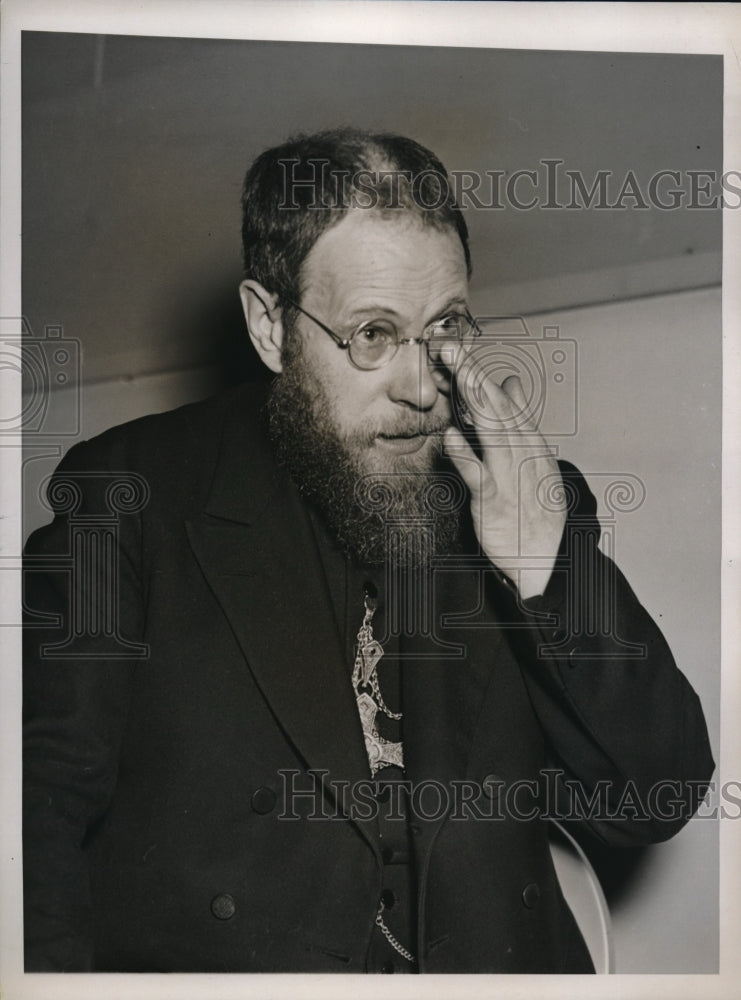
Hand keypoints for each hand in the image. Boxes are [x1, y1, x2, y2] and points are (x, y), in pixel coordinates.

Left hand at [441, 341, 565, 599]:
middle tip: (447, 347)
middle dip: (471, 375)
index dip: (477, 373)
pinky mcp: (495, 500)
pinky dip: (465, 455)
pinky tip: (449, 437)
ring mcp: (509, 474)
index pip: (501, 400)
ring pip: (490, 432)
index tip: (454, 349)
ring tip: (453, 375)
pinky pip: (478, 475)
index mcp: (528, 439)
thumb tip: (510, 382)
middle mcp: (522, 451)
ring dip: (471, 402)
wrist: (547, 555)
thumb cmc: (533, 504)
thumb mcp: (531, 455)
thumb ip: (517, 418)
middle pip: (495, 408)